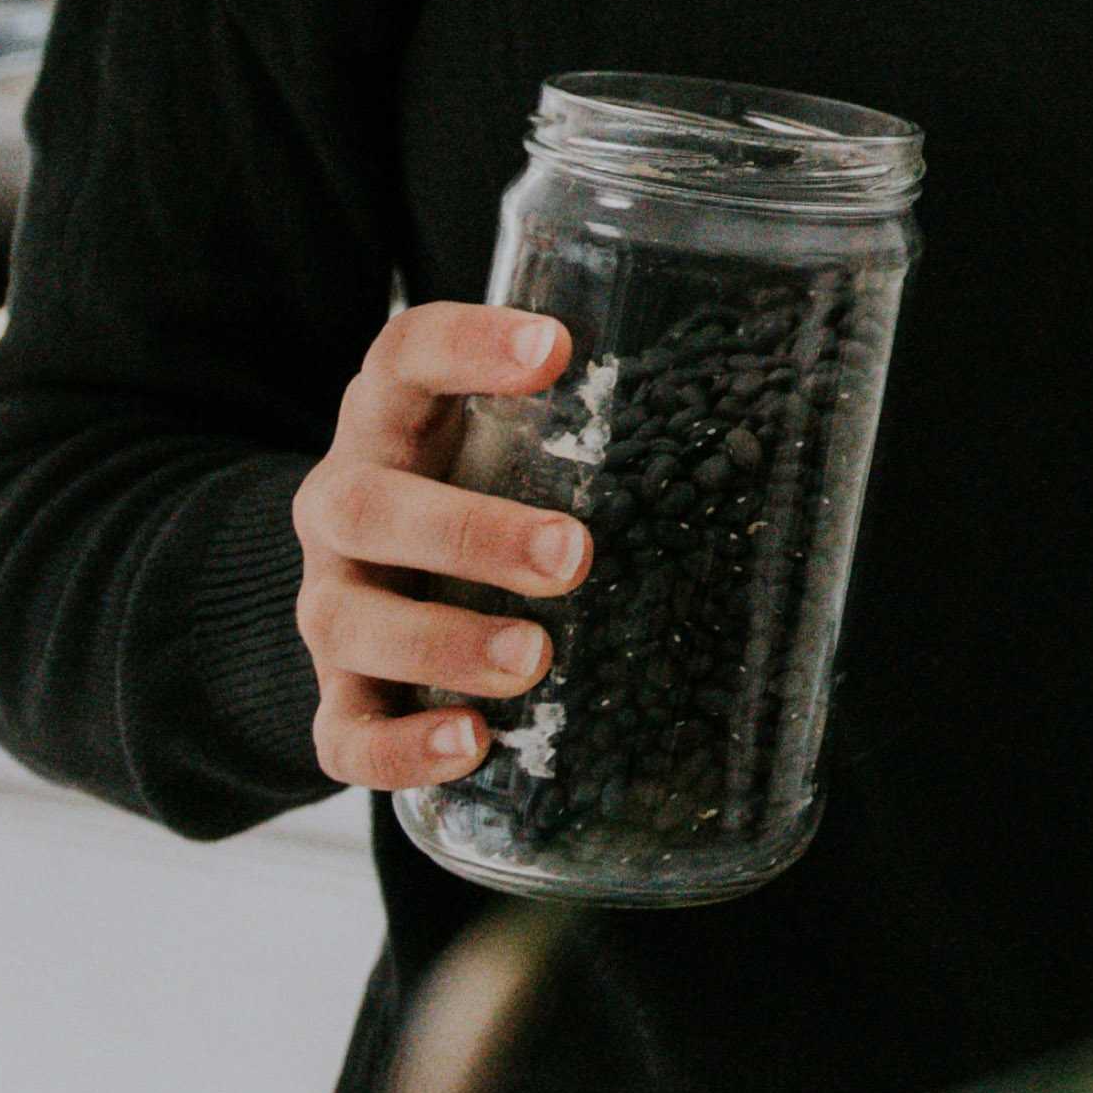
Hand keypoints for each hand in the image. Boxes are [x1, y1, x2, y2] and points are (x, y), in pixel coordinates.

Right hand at [291, 301, 586, 794]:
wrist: (376, 565)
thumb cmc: (478, 482)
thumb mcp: (513, 430)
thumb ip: (587, 416)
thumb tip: (762, 422)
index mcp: (390, 418)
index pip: (407, 355)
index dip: (469, 346)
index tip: (554, 348)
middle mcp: (343, 504)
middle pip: (370, 506)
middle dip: (470, 533)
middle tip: (571, 555)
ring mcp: (331, 603)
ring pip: (353, 622)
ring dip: (444, 643)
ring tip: (532, 657)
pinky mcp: (336, 696)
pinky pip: (343, 734)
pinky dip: (399, 747)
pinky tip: (471, 744)